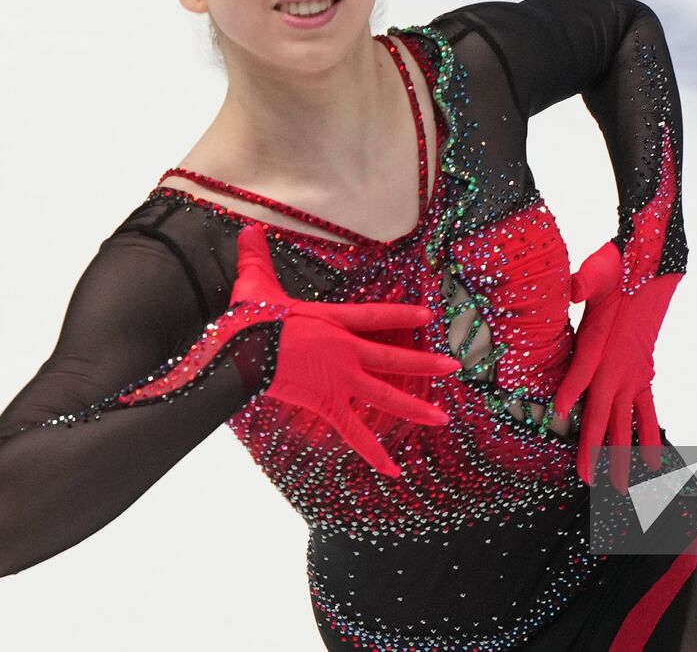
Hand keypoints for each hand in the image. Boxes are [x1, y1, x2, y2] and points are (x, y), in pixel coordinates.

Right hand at [232, 227, 458, 476]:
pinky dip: (374, 453)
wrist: (241, 353)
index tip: (428, 316)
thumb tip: (250, 228)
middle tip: (455, 367)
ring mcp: (341, 381)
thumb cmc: (248, 320)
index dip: (403, 316)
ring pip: (386, 396)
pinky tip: (394, 470)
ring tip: (442, 418)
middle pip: (394, 359)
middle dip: (426, 363)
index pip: (377, 316)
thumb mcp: (256, 284)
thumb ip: (257, 256)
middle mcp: (346, 351)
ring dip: (415, 408)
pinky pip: (355, 432)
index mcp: (334, 322)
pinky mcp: (328, 405)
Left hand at [552, 241, 681, 493]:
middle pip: (604, 413)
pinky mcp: (644, 375)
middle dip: (595, 448)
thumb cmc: (619, 270)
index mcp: (603, 344)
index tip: (555, 415)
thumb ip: (584, 282)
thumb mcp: (598, 271)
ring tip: (621, 488)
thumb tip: (573, 286)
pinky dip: (649, 437)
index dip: (568, 393)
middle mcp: (620, 367)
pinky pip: (647, 412)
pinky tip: (652, 462)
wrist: (652, 271)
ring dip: (624, 455)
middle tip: (587, 480)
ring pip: (627, 423)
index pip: (582, 374)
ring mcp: (635, 375)